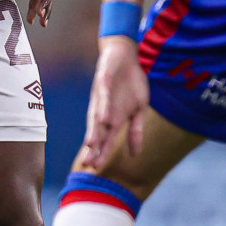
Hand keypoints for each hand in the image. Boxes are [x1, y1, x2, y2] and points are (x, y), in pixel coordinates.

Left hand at [79, 36, 148, 171]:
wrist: (125, 56)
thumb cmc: (130, 83)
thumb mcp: (138, 109)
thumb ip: (135, 131)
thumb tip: (134, 154)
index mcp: (113, 117)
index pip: (105, 139)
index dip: (100, 152)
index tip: (95, 169)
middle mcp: (104, 109)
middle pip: (98, 132)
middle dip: (93, 148)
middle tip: (88, 164)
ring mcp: (103, 95)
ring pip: (97, 116)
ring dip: (94, 131)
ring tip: (91, 146)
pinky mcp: (104, 80)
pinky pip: (104, 95)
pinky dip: (103, 106)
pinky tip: (104, 118)